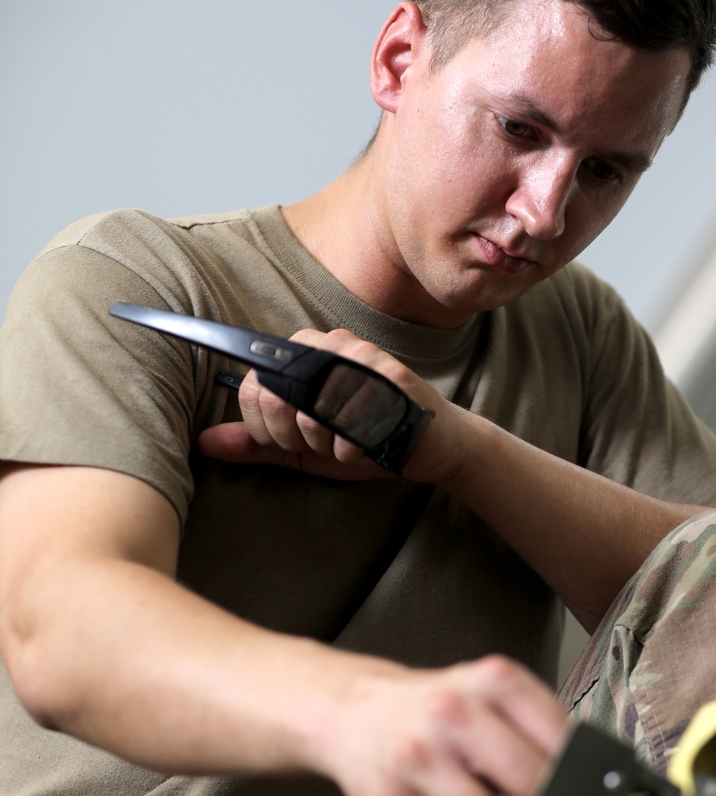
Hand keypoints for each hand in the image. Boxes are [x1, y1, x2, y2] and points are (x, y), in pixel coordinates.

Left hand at [198, 328, 465, 485]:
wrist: (430, 445)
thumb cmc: (366, 440)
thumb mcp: (303, 449)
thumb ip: (258, 443)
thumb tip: (205, 441)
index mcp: (306, 353)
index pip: (253, 385)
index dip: (264, 426)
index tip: (291, 440)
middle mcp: (330, 345)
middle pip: (277, 399)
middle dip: (297, 439)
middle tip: (325, 443)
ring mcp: (361, 357)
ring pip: (312, 415)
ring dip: (329, 446)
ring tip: (352, 442)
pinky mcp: (389, 377)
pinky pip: (348, 425)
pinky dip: (354, 450)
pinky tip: (371, 445)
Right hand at [314, 653, 568, 795]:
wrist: (352, 710)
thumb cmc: (434, 708)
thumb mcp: (488, 694)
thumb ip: (537, 729)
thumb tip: (592, 785)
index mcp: (492, 681)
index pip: (561, 735)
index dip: (585, 776)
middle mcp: (454, 713)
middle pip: (529, 781)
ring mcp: (419, 758)